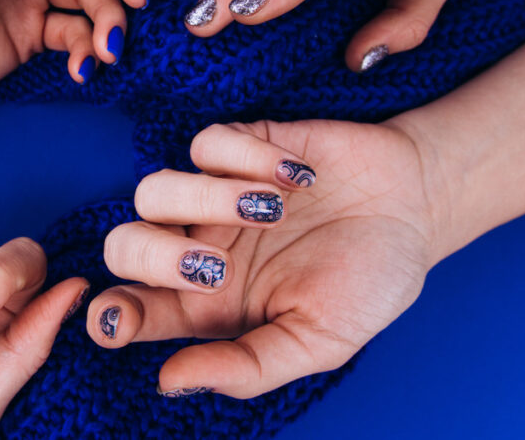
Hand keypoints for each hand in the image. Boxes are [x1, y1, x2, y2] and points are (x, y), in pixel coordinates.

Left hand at [86, 119, 447, 397]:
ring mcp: (212, 193)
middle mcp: (196, 246)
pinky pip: (205, 142)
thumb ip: (248, 366)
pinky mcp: (238, 144)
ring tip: (274, 212)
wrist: (417, 208)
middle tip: (215, 266)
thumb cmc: (367, 281)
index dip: (107, 315)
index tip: (117, 321)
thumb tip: (170, 382)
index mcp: (205, 304)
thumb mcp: (318, 341)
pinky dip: (245, 156)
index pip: (131, 308)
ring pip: (151, 188)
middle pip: (122, 244)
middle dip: (155, 256)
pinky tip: (295, 176)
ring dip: (207, 200)